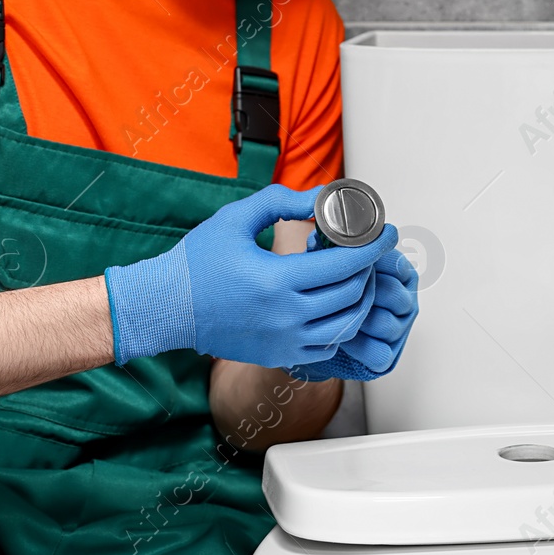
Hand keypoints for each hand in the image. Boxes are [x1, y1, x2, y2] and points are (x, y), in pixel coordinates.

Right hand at [104, 184, 398, 367]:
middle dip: (369, 269)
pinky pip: (329, 344)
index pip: (345, 264)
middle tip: (367, 250)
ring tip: (355, 276)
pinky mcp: (281, 356)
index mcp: (277, 280)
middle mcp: (286, 316)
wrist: (166, 309)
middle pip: (353, 294)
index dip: (374, 247)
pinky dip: (342, 324)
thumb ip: (281, 203)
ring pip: (347, 324)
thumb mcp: (236, 219)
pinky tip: (335, 304)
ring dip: (360, 298)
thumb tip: (321, 198)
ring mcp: (285, 341)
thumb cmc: (197, 263)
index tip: (387, 233)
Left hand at [286, 236, 418, 381]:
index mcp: (400, 272)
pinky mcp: (388, 354)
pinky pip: (379, 354)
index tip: (354, 266)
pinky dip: (360, 347)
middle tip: (339, 292)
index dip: (374, 266)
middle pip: (395, 296)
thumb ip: (331, 248)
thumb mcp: (333, 262)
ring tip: (336, 315)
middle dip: (366, 294)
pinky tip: (342, 337)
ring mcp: (399, 328)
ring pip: (387, 325)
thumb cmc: (333, 285)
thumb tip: (316, 239)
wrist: (325, 321)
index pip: (397, 266)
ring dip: (361, 320)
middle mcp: (405, 299)